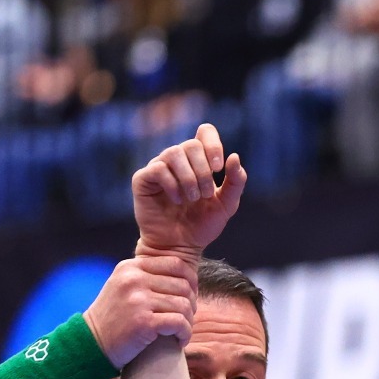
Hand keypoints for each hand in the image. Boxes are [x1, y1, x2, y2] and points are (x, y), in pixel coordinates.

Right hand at [83, 253, 200, 366]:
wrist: (91, 344)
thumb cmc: (114, 319)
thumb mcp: (124, 288)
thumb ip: (148, 278)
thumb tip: (187, 277)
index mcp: (131, 267)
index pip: (176, 263)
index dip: (190, 281)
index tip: (189, 297)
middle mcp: (134, 279)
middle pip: (183, 285)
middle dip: (190, 304)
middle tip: (185, 319)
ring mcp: (138, 300)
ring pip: (184, 305)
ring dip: (188, 322)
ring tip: (180, 332)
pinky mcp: (143, 322)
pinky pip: (179, 323)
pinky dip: (184, 334)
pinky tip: (179, 340)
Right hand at [131, 123, 248, 261]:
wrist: (180, 247)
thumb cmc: (202, 225)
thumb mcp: (227, 205)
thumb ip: (236, 182)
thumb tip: (234, 157)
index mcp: (199, 160)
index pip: (205, 131)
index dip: (213, 144)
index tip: (218, 167)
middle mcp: (178, 160)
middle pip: (191, 144)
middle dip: (203, 170)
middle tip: (206, 194)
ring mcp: (159, 168)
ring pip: (173, 153)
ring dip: (188, 177)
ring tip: (193, 198)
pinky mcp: (143, 180)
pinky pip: (157, 169)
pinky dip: (172, 184)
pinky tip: (177, 200)